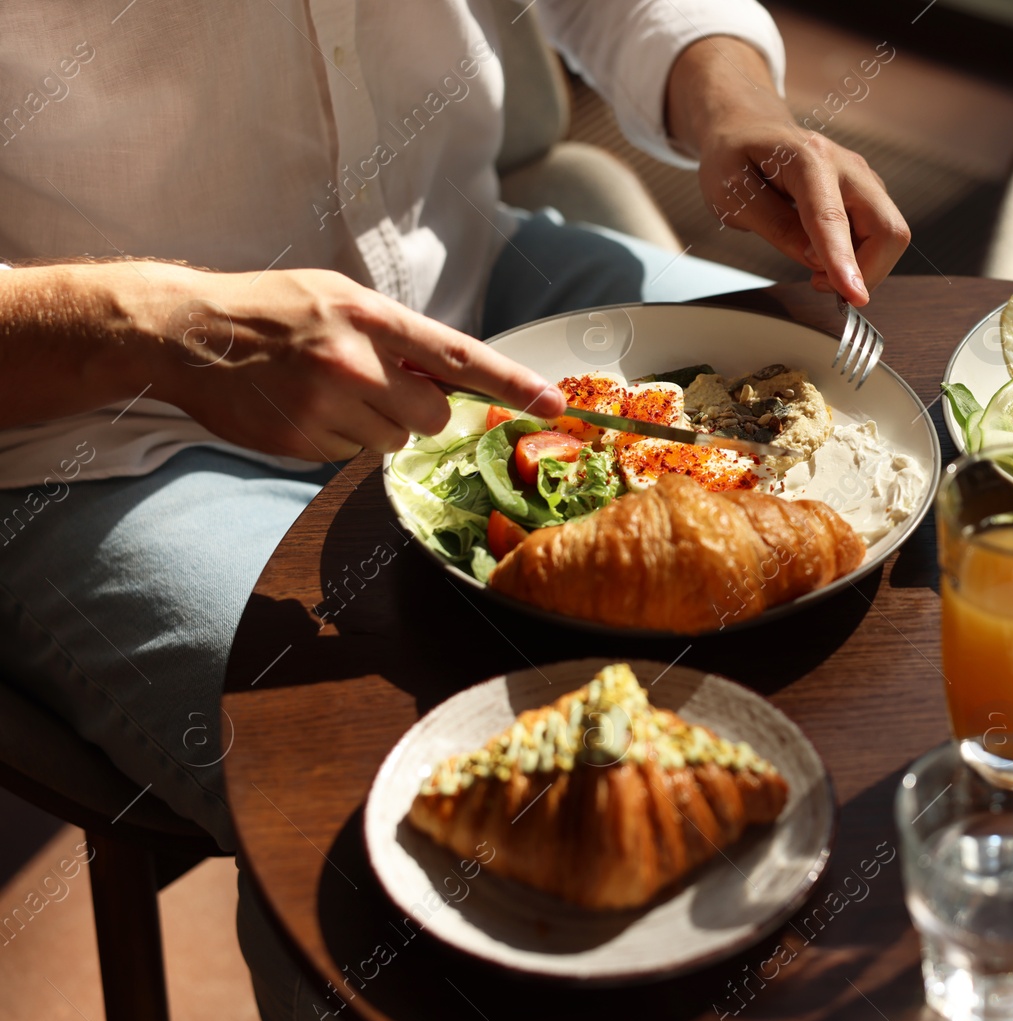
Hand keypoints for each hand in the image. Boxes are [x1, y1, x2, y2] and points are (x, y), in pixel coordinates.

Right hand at [137, 264, 564, 459]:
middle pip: (432, 415)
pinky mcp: (303, 442)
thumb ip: (398, 334)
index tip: (552, 403)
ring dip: (374, 424)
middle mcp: (353, 362)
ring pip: (393, 440)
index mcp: (369, 316)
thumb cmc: (273, 310)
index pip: (459, 356)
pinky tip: (305, 410)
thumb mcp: (340, 297)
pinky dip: (339, 439)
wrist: (186, 333)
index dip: (511, 383)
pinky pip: (352, 456)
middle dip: (419, 410)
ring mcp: (326, 406)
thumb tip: (455, 374)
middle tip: (378, 388)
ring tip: (328, 392)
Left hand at [666, 37, 909, 305]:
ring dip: (862, 266)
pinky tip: (827, 253)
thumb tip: (814, 259)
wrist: (749, 128)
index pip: (832, 218)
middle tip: (819, 283)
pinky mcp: (868, 193)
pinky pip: (880, 234)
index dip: (843, 260)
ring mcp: (863, 179)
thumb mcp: (733, 196)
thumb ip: (775, 227)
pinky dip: (860, 256)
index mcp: (808, 159)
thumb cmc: (735, 157)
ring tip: (816, 266)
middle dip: (865, 271)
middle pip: (887, 228)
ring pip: (889, 236)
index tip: (854, 296)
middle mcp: (846, 166)